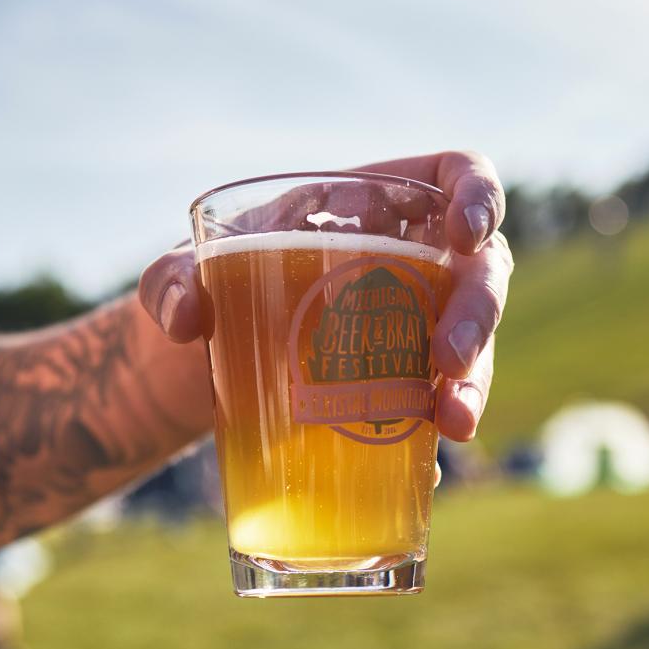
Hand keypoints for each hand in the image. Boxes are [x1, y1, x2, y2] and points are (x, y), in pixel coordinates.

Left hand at [139, 151, 511, 441]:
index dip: (479, 197)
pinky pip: (437, 409)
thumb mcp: (175, 275)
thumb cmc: (205, 292)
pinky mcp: (403, 392)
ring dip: (474, 384)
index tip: (465, 234)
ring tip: (453, 425)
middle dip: (477, 317)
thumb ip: (168, 280)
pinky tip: (424, 471)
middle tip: (448, 363)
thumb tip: (185, 312)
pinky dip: (433, 441)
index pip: (458, 177)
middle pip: (480, 273)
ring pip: (474, 347)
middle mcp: (411, 263)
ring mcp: (415, 329)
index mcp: (374, 206)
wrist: (197, 369)